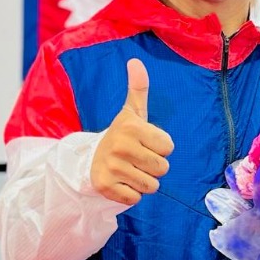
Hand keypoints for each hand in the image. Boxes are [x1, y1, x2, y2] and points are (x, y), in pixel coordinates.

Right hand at [91, 59, 174, 206]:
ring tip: (130, 171)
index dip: (160, 147)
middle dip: (154, 167)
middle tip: (137, 159)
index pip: (168, 147)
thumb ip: (138, 88)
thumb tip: (136, 61)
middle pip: (162, 168)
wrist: (90, 159)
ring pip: (151, 186)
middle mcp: (120, 146)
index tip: (144, 143)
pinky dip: (131, 194)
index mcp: (131, 126)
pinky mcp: (105, 187)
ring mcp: (111, 167)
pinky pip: (135, 198)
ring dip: (144, 182)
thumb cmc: (121, 136)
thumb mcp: (132, 112)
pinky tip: (121, 182)